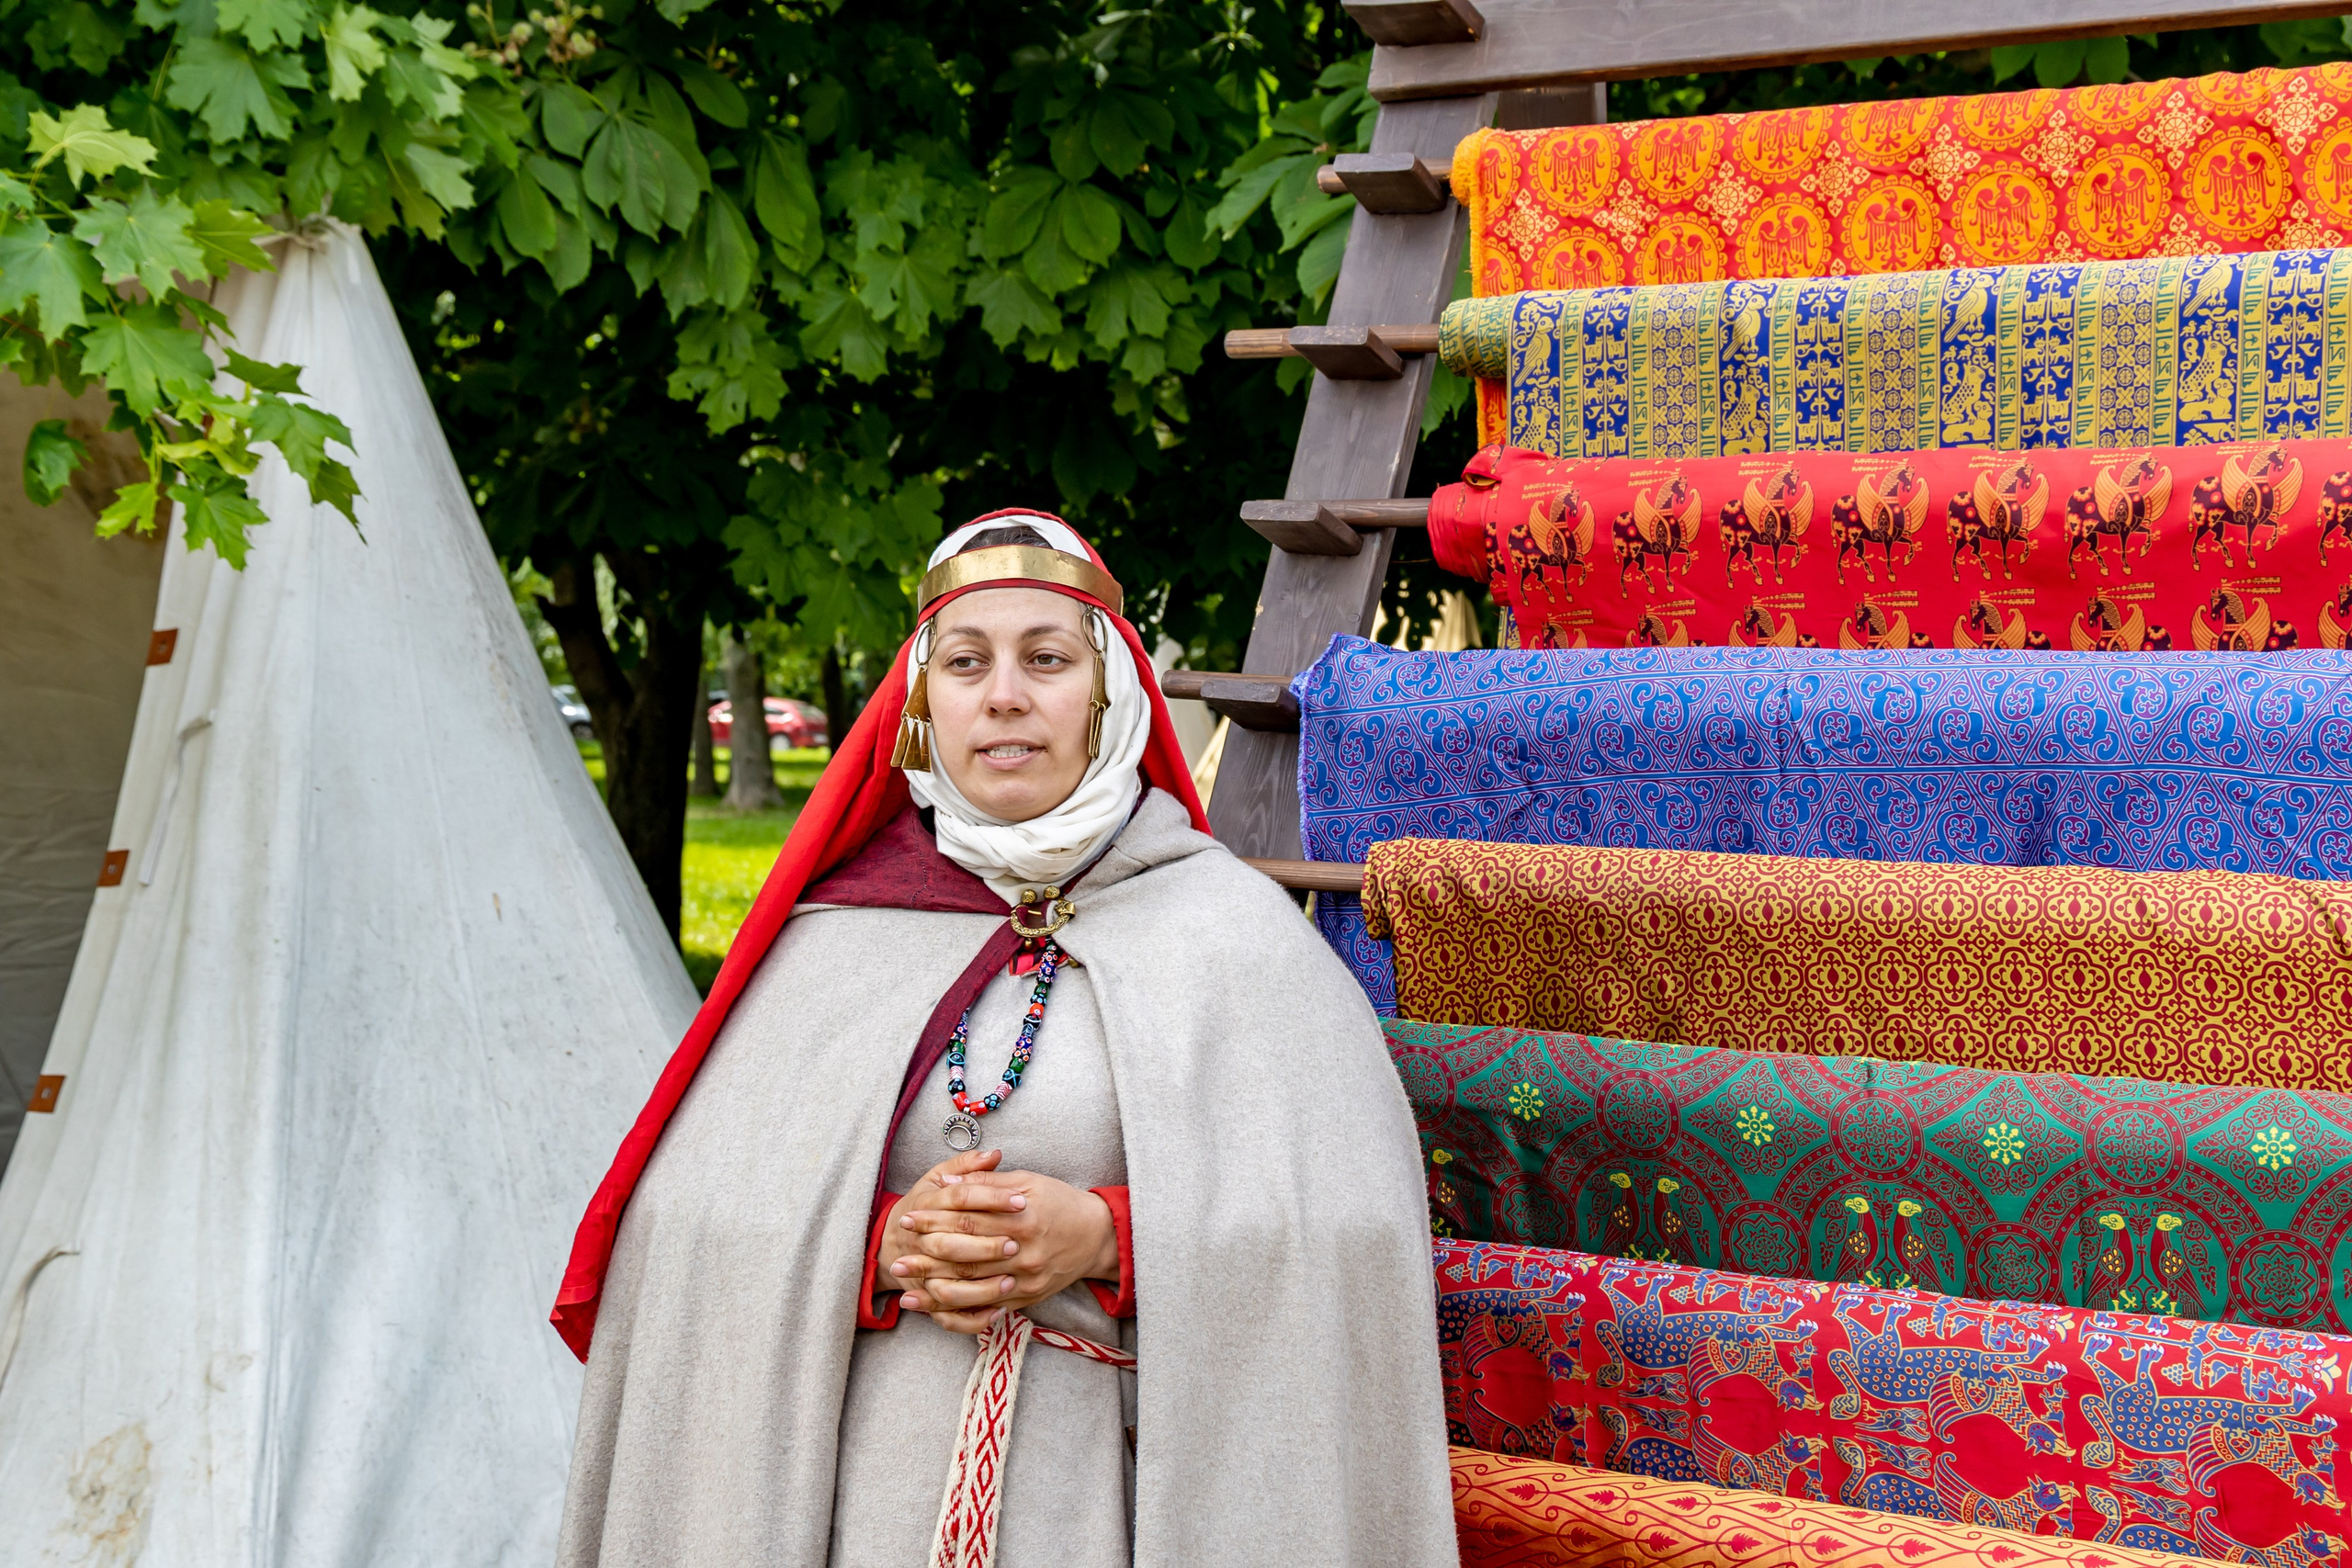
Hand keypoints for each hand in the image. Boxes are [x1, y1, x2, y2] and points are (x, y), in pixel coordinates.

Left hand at [884, 1152, 1120, 1334]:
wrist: (1097, 1237)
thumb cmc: (1060, 1203)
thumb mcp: (1029, 1181)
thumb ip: (988, 1181)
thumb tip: (948, 1182)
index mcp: (1021, 1216)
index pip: (968, 1217)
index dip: (935, 1217)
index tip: (908, 1216)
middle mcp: (1023, 1251)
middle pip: (966, 1254)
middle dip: (926, 1255)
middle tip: (896, 1255)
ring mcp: (1025, 1279)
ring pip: (973, 1286)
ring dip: (934, 1286)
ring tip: (906, 1284)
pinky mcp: (1026, 1299)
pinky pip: (987, 1308)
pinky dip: (957, 1310)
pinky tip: (933, 1307)